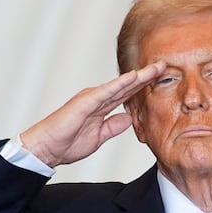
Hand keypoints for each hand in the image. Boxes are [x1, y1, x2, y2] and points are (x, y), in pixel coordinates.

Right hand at [20, 62, 167, 167]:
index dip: (144, 86)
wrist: (46, 148)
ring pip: (120, 85)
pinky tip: (133, 77)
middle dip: (146, 76)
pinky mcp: (85, 102)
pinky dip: (120, 84)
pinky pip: (106, 91)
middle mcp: (97, 98)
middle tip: (165, 65)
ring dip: (138, 76)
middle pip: (127, 85)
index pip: (127, 94)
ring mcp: (91, 98)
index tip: (161, 79)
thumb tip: (129, 119)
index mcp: (101, 106)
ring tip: (156, 67)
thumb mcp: (99, 136)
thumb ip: (113, 126)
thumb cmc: (67, 143)